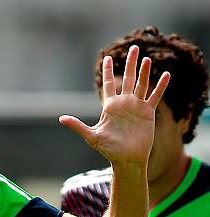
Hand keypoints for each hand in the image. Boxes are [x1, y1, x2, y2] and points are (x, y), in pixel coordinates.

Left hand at [60, 45, 169, 165]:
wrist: (126, 159)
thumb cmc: (108, 149)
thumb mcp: (91, 136)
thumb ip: (77, 126)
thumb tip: (60, 119)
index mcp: (110, 106)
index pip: (108, 84)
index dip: (108, 70)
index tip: (107, 57)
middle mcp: (124, 103)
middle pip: (128, 78)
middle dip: (130, 63)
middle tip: (134, 47)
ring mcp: (137, 107)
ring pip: (141, 84)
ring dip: (144, 71)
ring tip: (147, 58)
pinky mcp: (148, 113)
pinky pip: (155, 96)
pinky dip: (160, 86)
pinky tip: (166, 75)